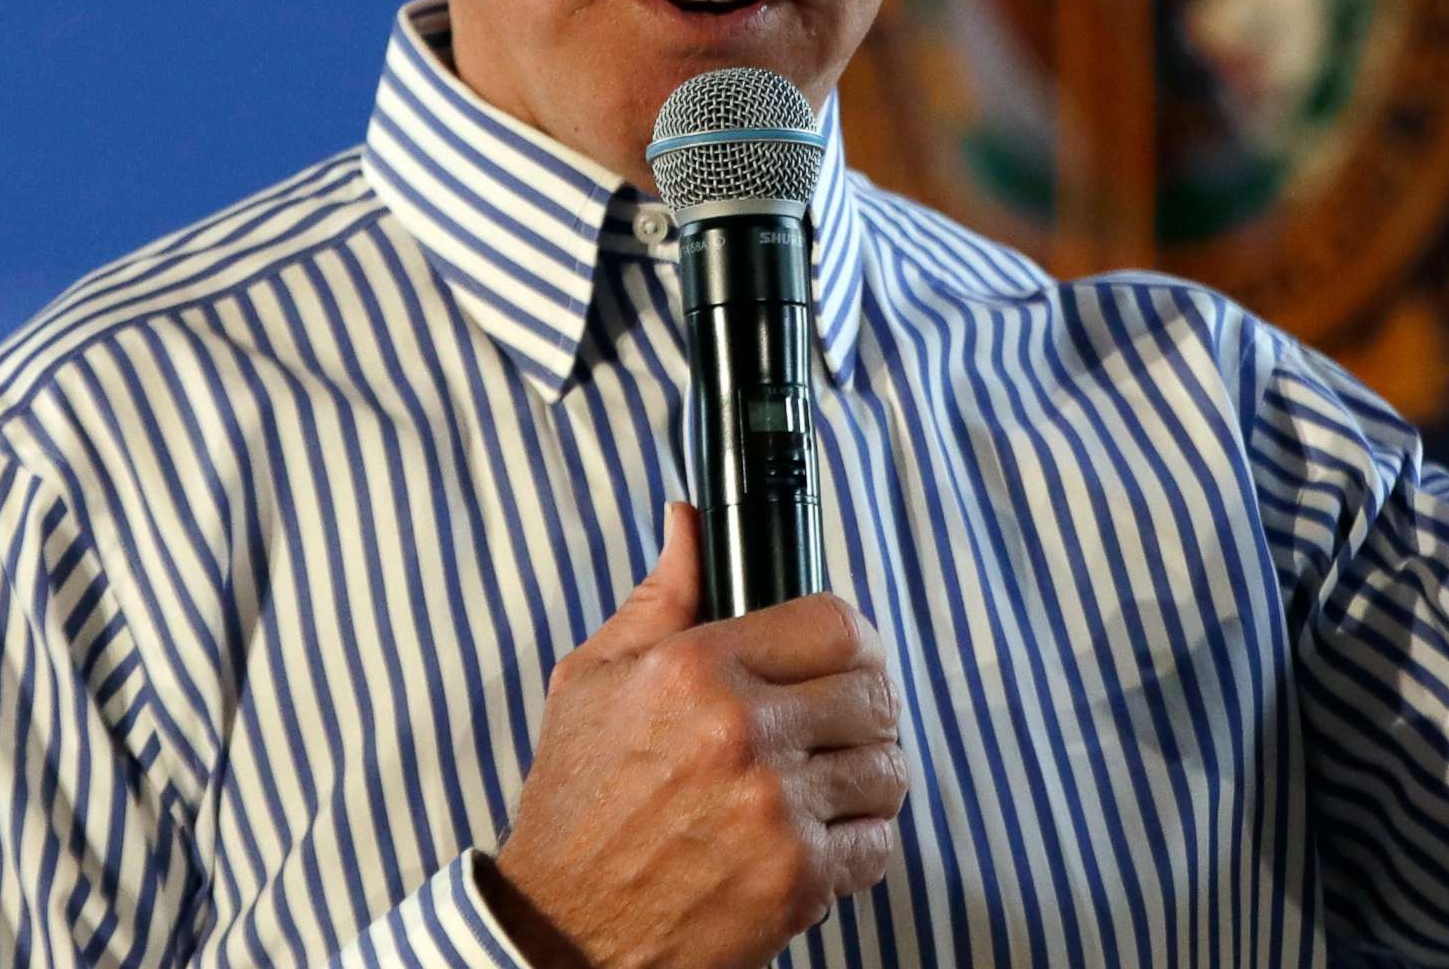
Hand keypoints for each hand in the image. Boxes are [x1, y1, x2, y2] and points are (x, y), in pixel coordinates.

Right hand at [482, 502, 907, 968]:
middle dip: (867, 707)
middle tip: (841, 724)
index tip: (848, 656)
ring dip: (869, 776)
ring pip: (887, 769)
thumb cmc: (576, 804)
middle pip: (875, 693)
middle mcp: (743, 733)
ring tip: (830, 782)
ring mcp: (776, 811)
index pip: (836, 622)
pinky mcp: (797, 882)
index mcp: (698, 669)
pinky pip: (879, 843)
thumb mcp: (594, 680)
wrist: (561, 931)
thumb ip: (660, 596)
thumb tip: (690, 521)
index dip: (855, 638)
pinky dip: (861, 842)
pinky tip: (819, 837)